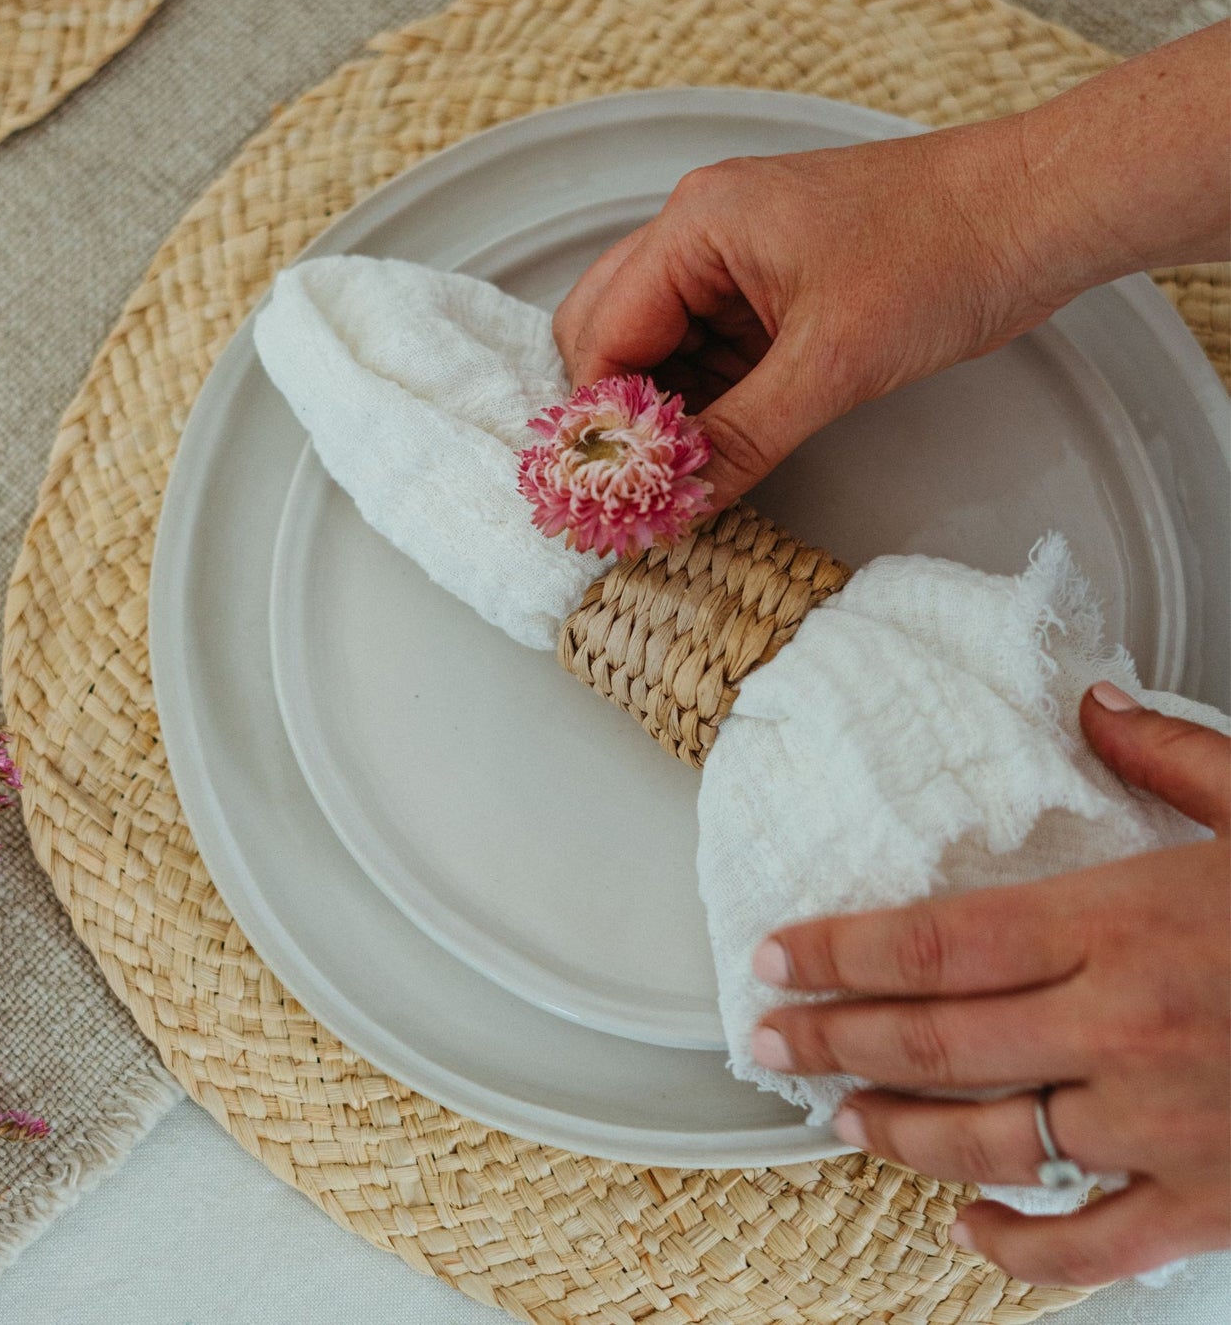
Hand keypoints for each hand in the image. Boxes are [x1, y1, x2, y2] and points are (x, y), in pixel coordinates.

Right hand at [552, 124, 1067, 511]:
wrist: (1037, 213)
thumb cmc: (946, 251)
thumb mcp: (833, 363)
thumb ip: (741, 438)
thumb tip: (676, 502)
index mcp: (697, 224)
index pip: (604, 333)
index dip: (603, 417)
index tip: (616, 487)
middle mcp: (701, 234)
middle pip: (610, 334)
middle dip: (621, 412)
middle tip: (642, 482)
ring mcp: (735, 261)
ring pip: (658, 349)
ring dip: (666, 412)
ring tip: (685, 476)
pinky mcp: (770, 291)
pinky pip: (710, 353)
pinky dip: (707, 403)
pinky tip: (722, 448)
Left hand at [748, 682, 1230, 1285]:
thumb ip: (1171, 756)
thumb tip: (1097, 705)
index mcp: (1126, 920)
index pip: (937, 940)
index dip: (840, 951)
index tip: (776, 957)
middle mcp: (1126, 1026)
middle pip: (938, 1039)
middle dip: (835, 1039)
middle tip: (769, 1038)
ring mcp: (1167, 1124)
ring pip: (991, 1141)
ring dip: (899, 1132)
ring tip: (838, 1116)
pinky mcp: (1217, 1201)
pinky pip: (1096, 1246)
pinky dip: (1021, 1250)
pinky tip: (967, 1229)